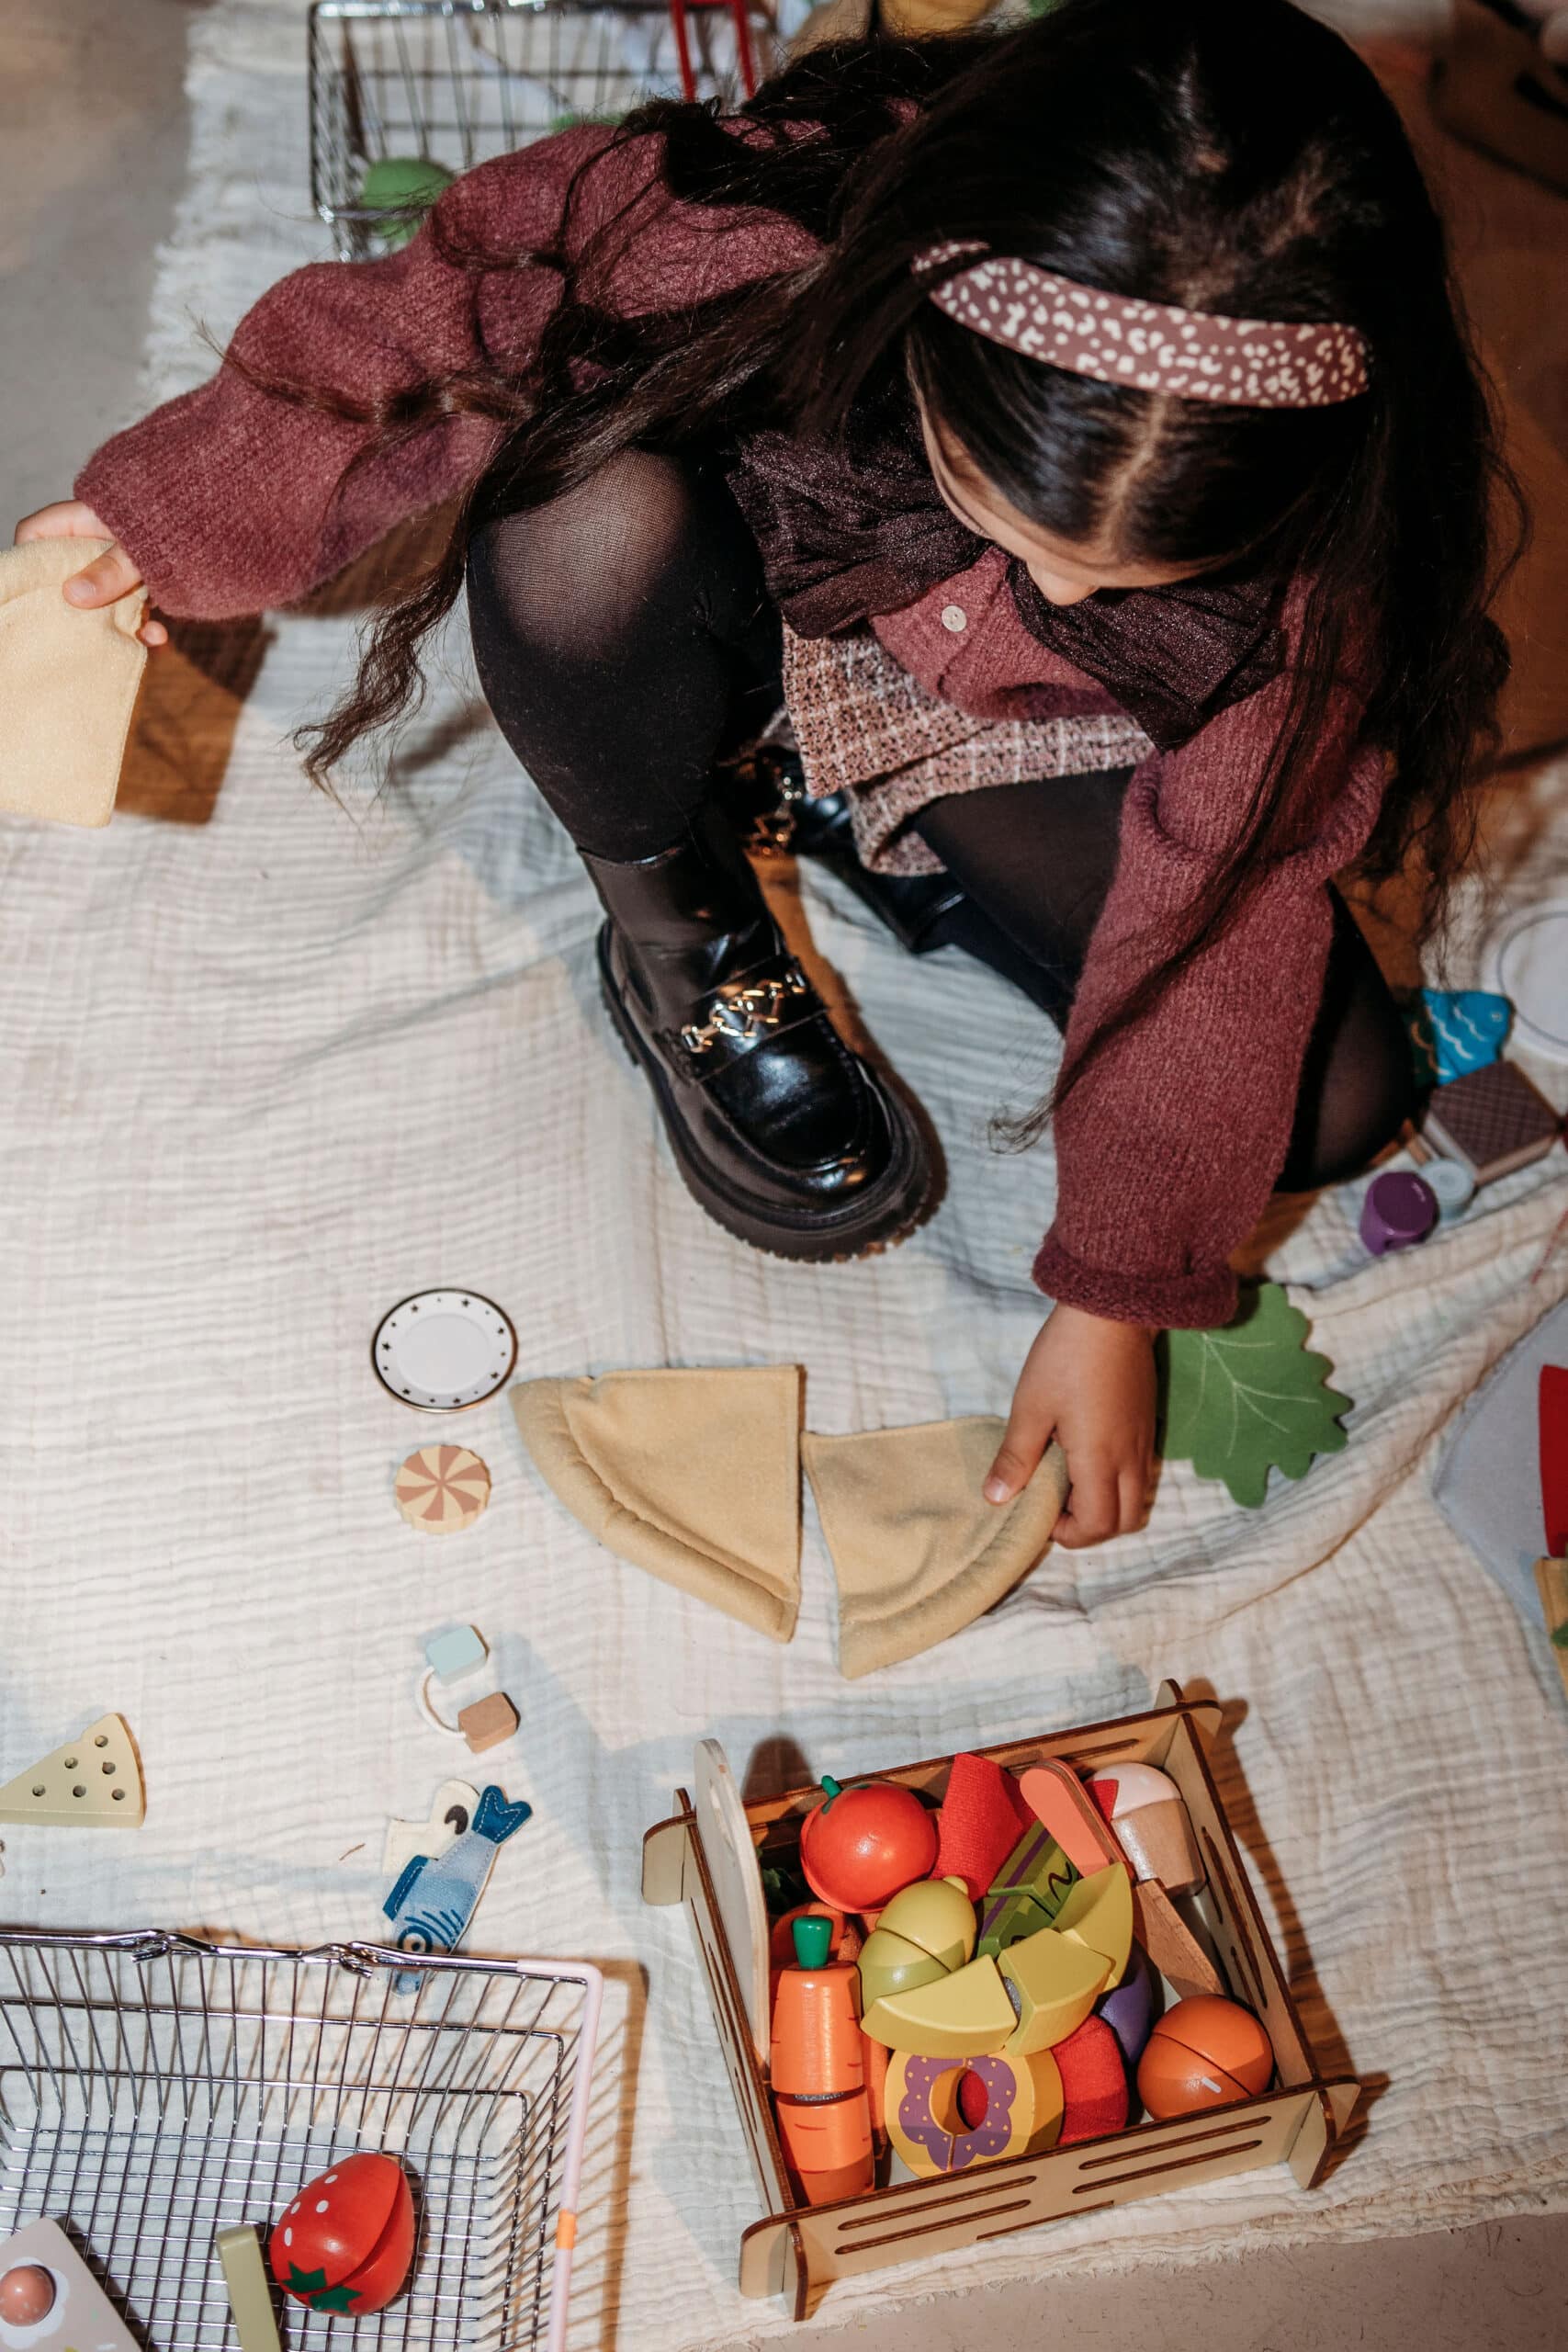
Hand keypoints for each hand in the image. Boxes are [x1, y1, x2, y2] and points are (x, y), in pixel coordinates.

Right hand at [14, 500, 167, 646]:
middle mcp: (96, 539)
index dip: (28, 560)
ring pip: (102, 596)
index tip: (36, 593)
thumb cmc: (180, 518)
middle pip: (67, 574)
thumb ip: (109, 570)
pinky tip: (158, 638)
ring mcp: (120, 560)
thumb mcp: (141, 547)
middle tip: (83, 628)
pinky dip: (143, 624)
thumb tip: (73, 596)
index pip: (35, 533)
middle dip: (76, 606)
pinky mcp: (145, 579)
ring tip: (138, 636)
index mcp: (83, 518)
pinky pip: (133, 606)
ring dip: (117, 621)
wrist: (230, 516)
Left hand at [985, 1304, 1156, 1547]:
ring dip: (1107, 1504)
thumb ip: (1016, 1457)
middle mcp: (1131, 1459)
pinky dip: (1118, 1482)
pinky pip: (1141, 1473)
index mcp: (1100, 1460)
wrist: (1112, 1311)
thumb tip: (996, 1498)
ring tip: (1071, 1478)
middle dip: (1092, 1526)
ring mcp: (1145, 1442)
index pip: (1098, 1526)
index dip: (1069, 1533)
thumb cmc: (1065, 1357)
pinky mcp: (1148, 1425)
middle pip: (1125, 1521)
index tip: (1042, 1511)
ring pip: (1136, 1498)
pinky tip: (1088, 1454)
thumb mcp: (1030, 1407)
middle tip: (1058, 1503)